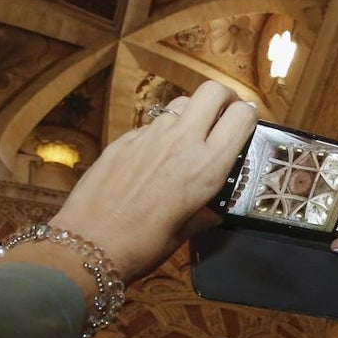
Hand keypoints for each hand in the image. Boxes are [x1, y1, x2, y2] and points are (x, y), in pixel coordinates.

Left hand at [47, 81, 256, 281]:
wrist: (89, 243)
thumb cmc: (143, 245)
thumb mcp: (186, 232)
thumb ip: (206, 213)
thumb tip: (215, 208)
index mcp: (206, 166)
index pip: (241, 116)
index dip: (248, 115)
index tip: (246, 124)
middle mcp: (182, 141)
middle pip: (212, 91)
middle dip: (224, 97)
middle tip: (223, 115)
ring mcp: (150, 135)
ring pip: (181, 104)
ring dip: (191, 114)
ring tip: (188, 137)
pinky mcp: (125, 138)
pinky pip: (152, 124)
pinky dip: (160, 133)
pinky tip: (152, 158)